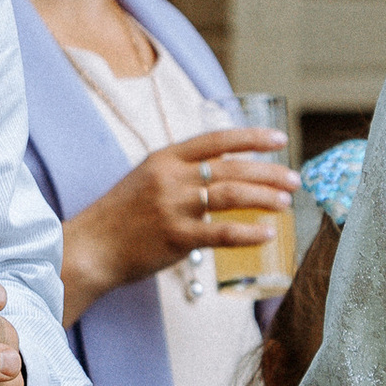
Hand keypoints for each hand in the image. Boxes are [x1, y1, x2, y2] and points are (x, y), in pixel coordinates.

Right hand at [61, 130, 299, 316]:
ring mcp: (172, 206)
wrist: (90, 247)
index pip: (216, 140)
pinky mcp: (174, 237)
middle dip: (268, 172)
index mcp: (165, 158)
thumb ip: (181, 171)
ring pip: (230, 195)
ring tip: (286, 202)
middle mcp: (170, 177)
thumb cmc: (122, 216)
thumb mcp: (147, 178)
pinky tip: (267, 233)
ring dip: (263, 198)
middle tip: (295, 179)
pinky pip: (220, 233)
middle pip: (230, 168)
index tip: (279, 140)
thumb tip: (222, 168)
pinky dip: (247, 232)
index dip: (251, 138)